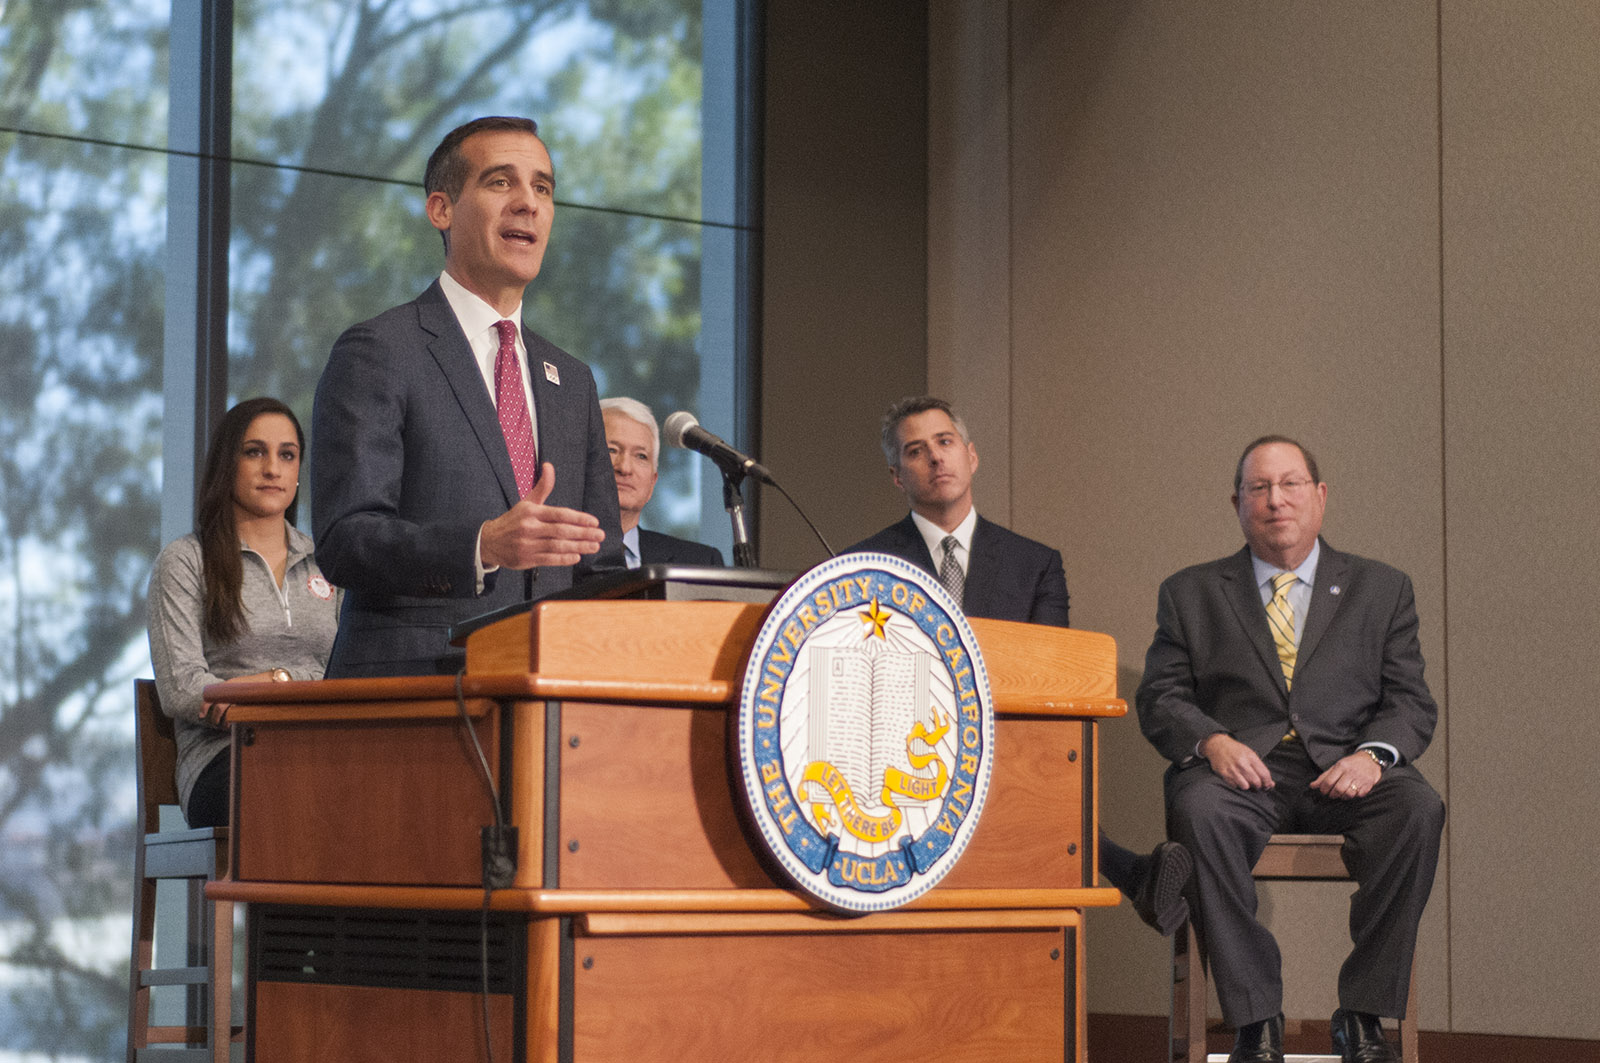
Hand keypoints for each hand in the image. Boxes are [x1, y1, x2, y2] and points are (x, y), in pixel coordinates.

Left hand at [200, 669, 280, 723]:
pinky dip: (232, 719)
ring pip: (225, 709)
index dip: (204, 706)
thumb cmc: (258, 683)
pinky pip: (235, 711)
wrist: (273, 678)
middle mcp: (232, 689)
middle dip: (214, 717)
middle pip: (218, 705)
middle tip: (215, 724)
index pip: (211, 695)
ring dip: (223, 720)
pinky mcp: (247, 700)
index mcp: (229, 685)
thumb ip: (233, 693)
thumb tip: (225, 705)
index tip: (201, 715)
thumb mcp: (242, 686)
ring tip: (225, 726)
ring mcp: (239, 694)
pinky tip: (233, 724)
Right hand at [479, 464, 605, 569]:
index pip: (559, 514)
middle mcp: (529, 527)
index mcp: (531, 512)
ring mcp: (527, 544)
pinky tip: (577, 556)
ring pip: (557, 546)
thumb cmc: (513, 521)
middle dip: (583, 533)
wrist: (489, 541)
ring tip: (594, 546)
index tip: (594, 522)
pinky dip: (564, 559)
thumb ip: (542, 486)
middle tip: (600, 535)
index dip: (578, 518)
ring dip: (579, 547)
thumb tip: (549, 466)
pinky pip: (549, 560)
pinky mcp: (526, 559)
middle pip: (561, 531)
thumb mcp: (527, 502)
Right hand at [1200, 733, 1274, 790]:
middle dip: (1258, 786)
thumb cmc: (1235, 750)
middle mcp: (1242, 763)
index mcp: (1250, 757)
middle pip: (1256, 782)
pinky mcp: (1224, 774)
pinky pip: (1235, 786)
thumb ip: (1260, 768)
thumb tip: (1271, 783)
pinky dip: (1237, 785)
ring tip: (1246, 782)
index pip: (1264, 774)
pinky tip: (1237, 779)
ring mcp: (1232, 769)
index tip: (1267, 785)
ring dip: (1247, 786)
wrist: (1217, 745)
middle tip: (1257, 785)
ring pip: (1245, 786)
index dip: (1268, 782)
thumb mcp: (1250, 754)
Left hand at [1311, 752, 1382, 798]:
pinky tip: (1352, 792)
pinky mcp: (1368, 785)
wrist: (1370, 760)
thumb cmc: (1351, 763)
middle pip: (1338, 789)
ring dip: (1343, 796)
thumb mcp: (1337, 766)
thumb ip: (1324, 776)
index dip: (1323, 789)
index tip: (1323, 791)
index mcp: (1341, 766)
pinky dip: (1354, 796)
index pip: (1328, 781)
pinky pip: (1359, 795)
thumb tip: (1312, 786)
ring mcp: (1360, 779)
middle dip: (1333, 794)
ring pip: (1348, 794)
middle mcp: (1350, 772)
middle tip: (1332, 794)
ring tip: (1341, 794)